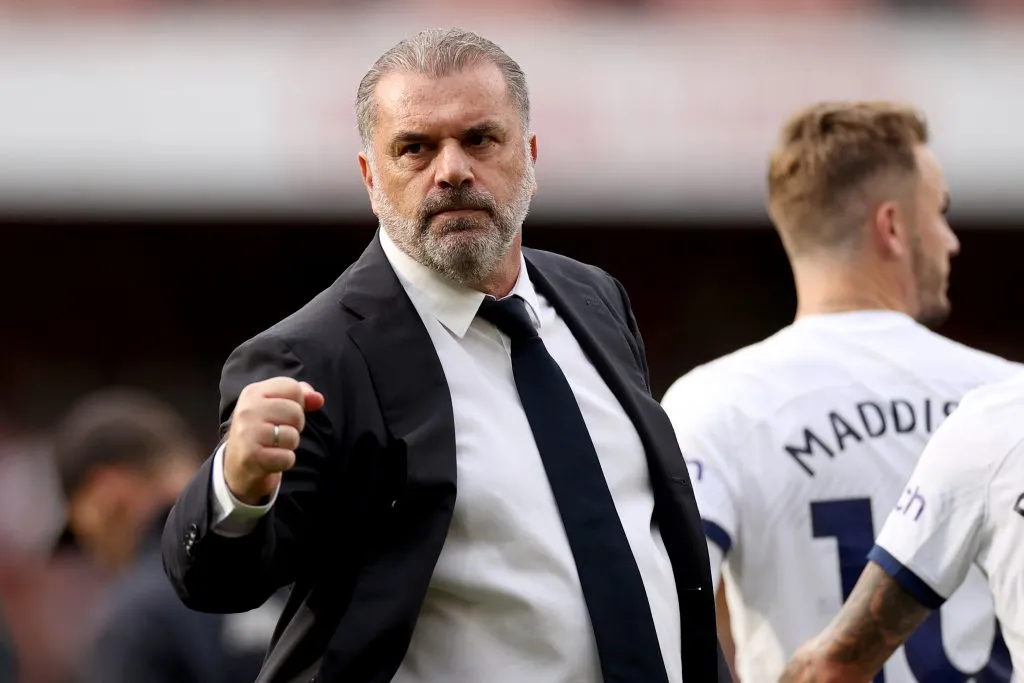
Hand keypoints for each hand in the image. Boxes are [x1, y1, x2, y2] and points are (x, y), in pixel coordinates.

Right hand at [224, 377, 324, 504]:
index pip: (293, 388)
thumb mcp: (277, 406)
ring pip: (293, 436)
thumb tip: (318, 399)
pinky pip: (287, 457)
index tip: (283, 413)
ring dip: (290, 444)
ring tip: (274, 445)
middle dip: (296, 425)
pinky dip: (285, 461)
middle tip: (279, 432)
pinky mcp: (251, 456)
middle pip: (296, 412)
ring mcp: (247, 433)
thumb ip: (301, 397)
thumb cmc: (263, 430)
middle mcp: (248, 409)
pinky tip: (272, 459)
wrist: (237, 464)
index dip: (297, 402)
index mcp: (253, 392)